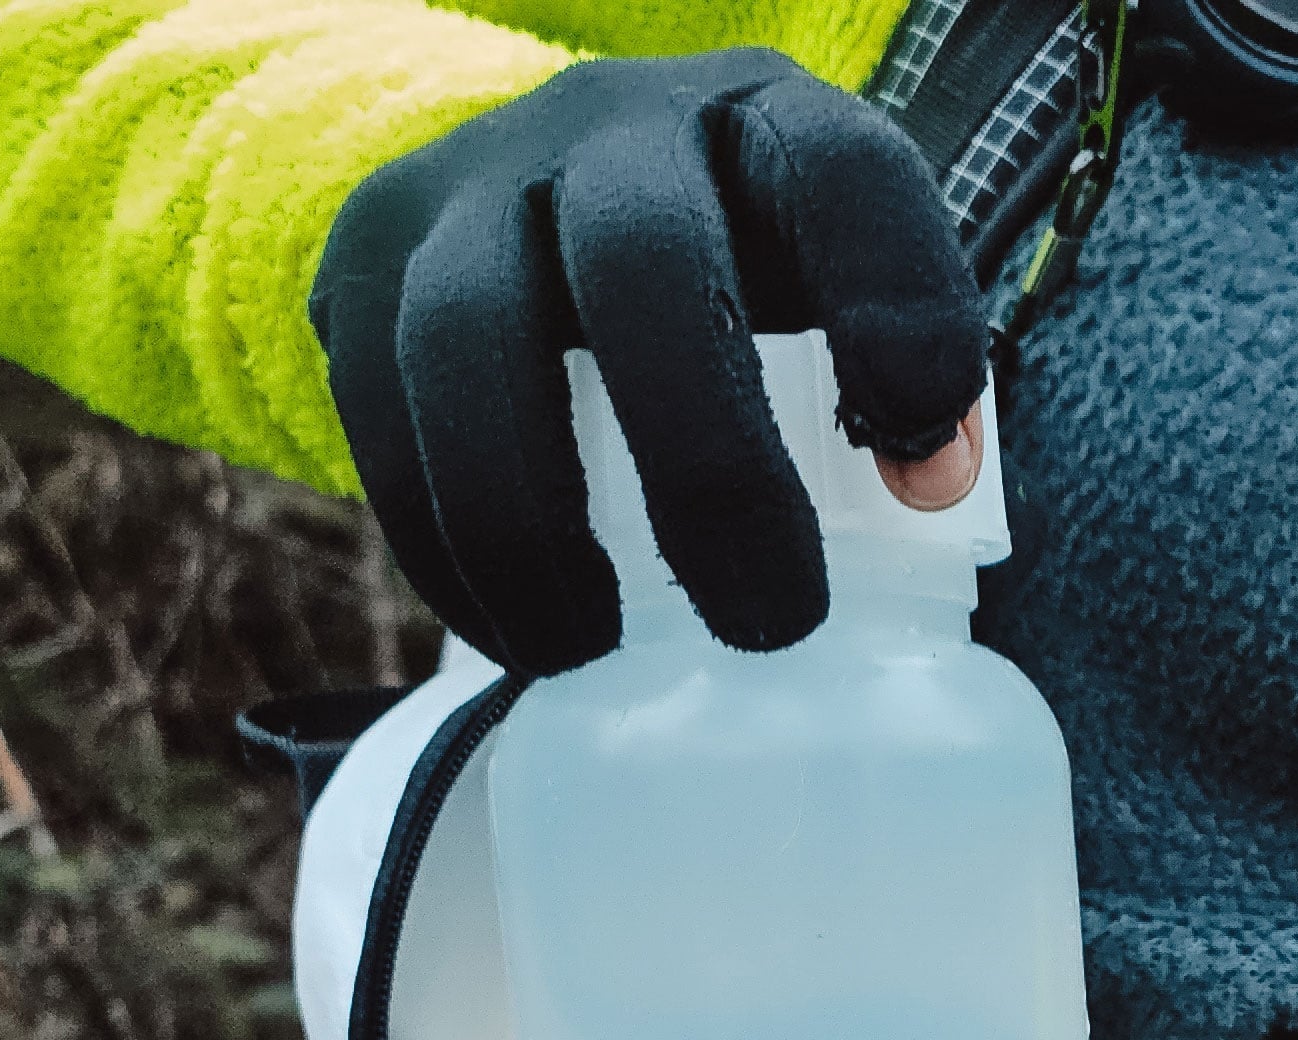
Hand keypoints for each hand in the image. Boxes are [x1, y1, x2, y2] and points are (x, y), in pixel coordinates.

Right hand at [310, 52, 987, 675]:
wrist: (554, 216)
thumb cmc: (748, 299)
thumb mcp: (845, 315)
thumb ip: (908, 396)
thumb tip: (932, 493)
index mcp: (766, 126)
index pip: (844, 176)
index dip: (895, 312)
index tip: (922, 475)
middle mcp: (613, 125)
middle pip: (641, 260)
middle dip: (708, 464)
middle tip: (769, 624)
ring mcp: (472, 180)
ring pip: (468, 340)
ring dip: (532, 528)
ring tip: (591, 657)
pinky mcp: (365, 258)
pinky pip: (378, 415)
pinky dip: (443, 551)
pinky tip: (514, 636)